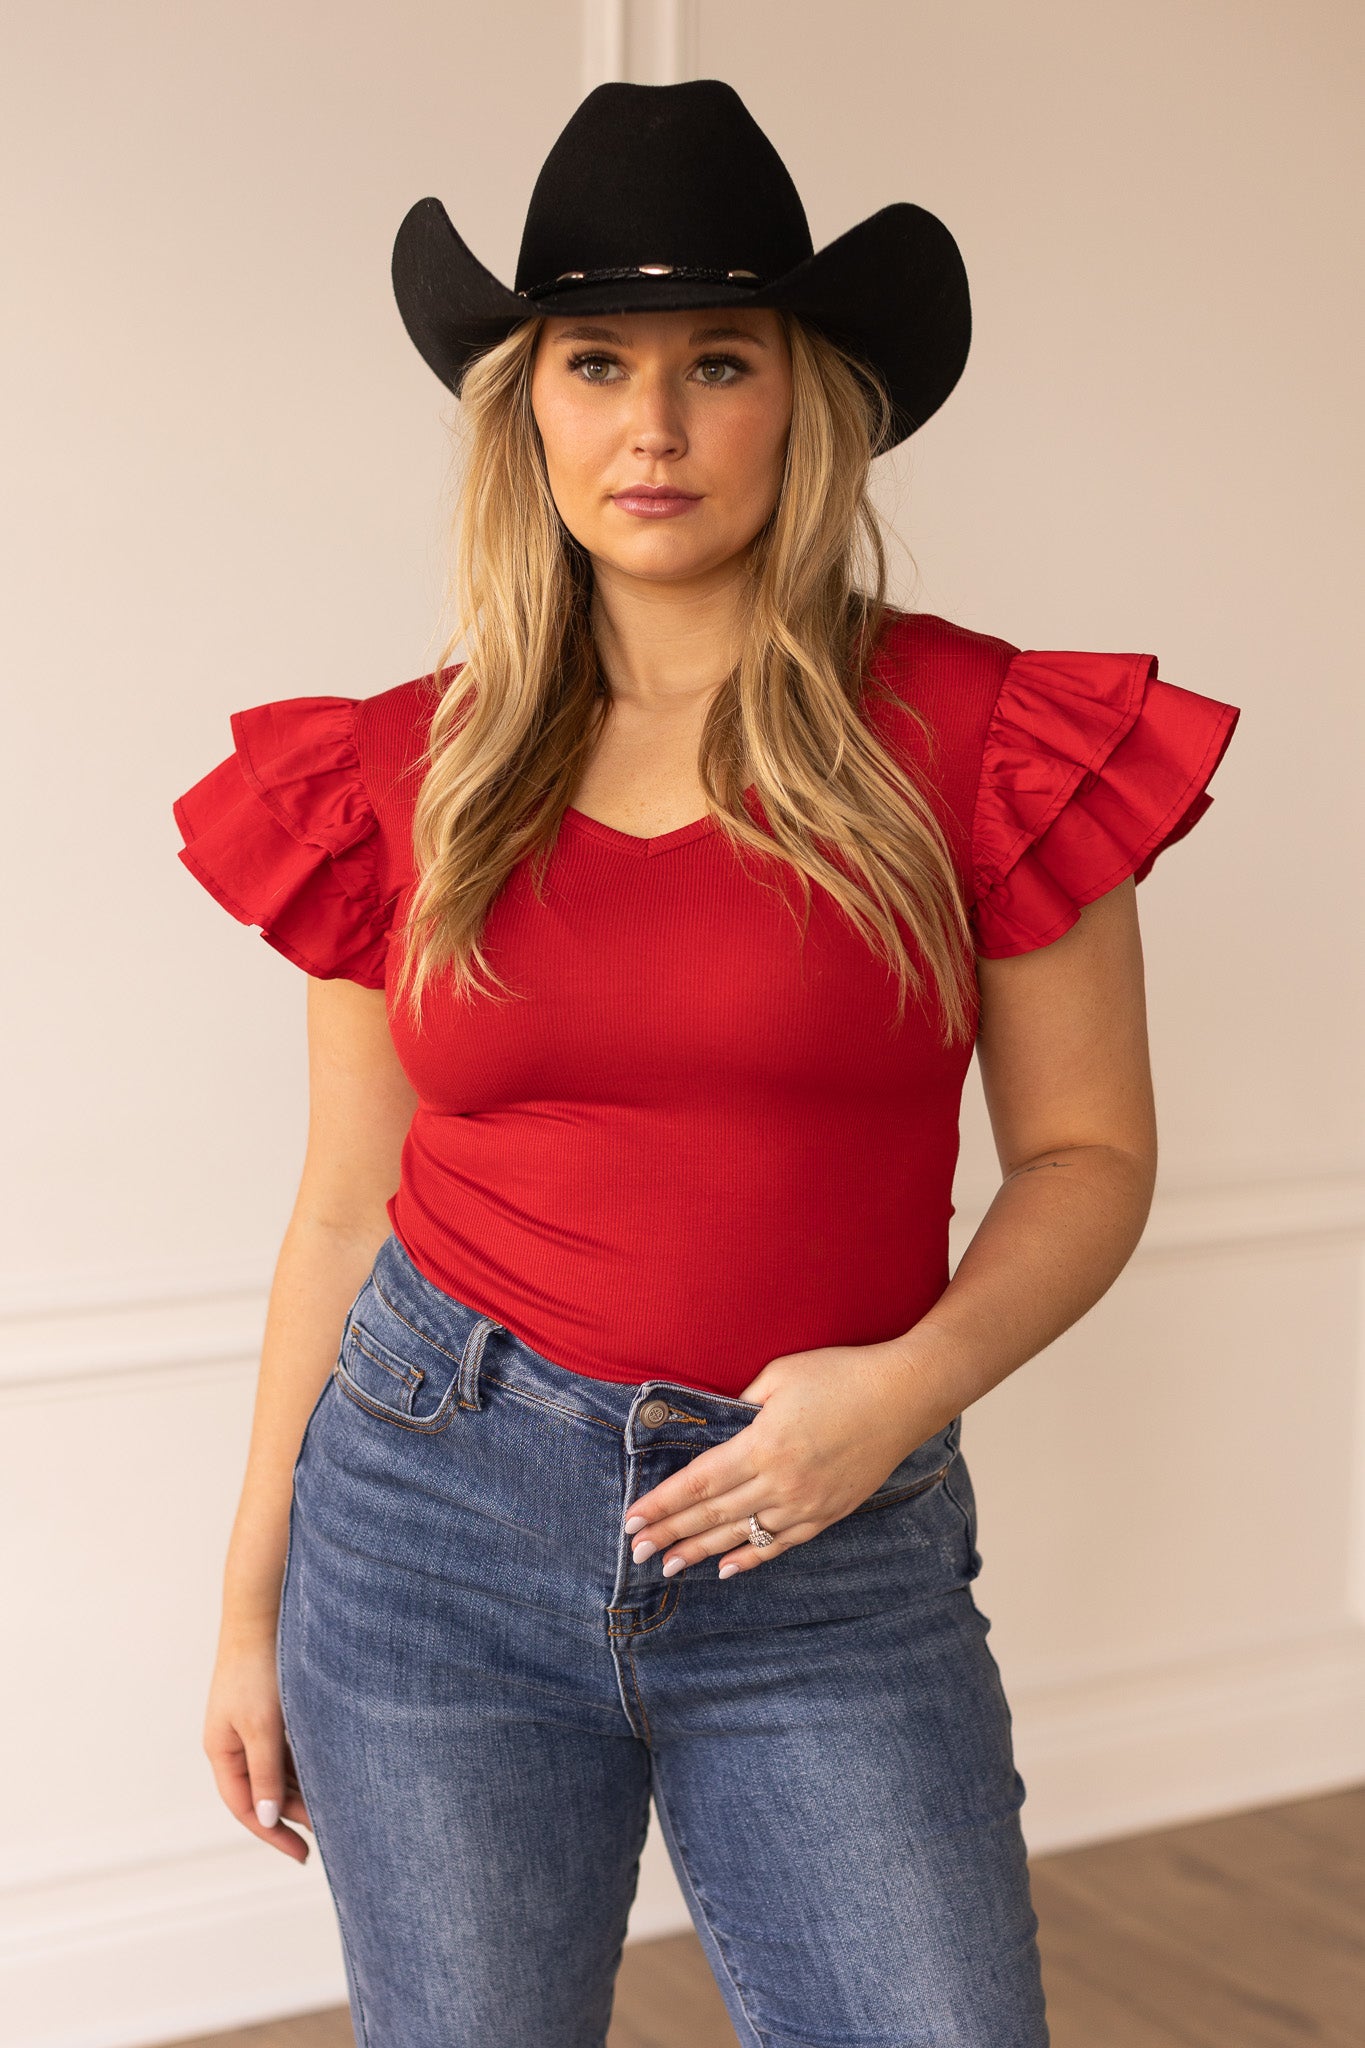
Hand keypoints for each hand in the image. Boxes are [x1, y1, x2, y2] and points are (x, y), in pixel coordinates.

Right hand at [204, 1632, 312, 1862]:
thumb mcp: (263, 1727)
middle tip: (330, 1831)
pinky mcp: (270, 1710)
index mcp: (221, 1751)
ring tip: (336, 1807)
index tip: (302, 1854)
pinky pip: (286, 1749)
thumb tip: (266, 1819)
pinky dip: (304, 1765)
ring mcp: (251, 1726)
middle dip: (292, 1815)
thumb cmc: (258, 1670)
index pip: (245, 1807)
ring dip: (301, 1791)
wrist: (263, 1615)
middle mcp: (234, 1742)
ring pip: (277, 1772)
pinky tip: (329, 1772)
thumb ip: (265, 1774)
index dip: (272, 1834)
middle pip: (262, 1792)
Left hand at [622, 1336, 952, 1578]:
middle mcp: (782, 1482)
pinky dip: (750, 1558)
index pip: (699, 1483)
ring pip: (742, 1535)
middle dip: (670, 1534)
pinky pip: (781, 1544)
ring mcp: (807, 1503)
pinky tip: (725, 1569)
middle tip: (636, 1551)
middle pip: (713, 1515)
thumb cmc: (841, 1375)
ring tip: (668, 1566)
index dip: (662, 1503)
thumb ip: (742, 1404)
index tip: (632, 1519)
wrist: (905, 1395)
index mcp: (764, 1445)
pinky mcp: (829, 1513)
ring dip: (701, 1551)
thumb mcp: (780, 1375)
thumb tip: (716, 1426)